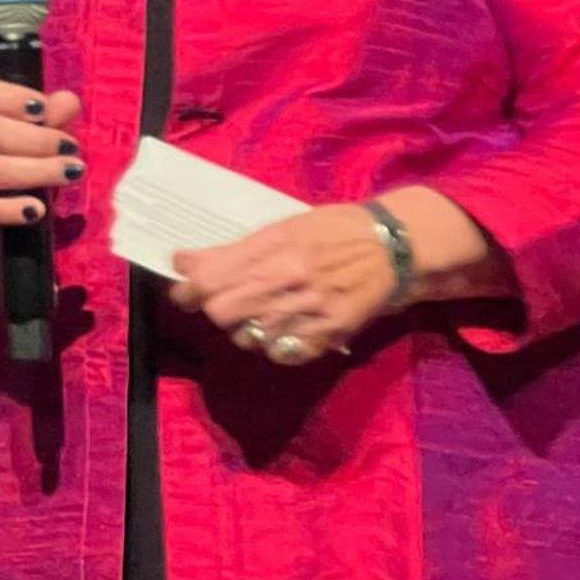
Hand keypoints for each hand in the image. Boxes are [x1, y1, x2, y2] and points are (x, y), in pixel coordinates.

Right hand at [0, 76, 83, 250]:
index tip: (42, 107)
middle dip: (35, 138)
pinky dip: (10, 210)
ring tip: (71, 172)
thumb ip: (39, 118)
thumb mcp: (2, 131)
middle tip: (70, 148)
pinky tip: (36, 210)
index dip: (10, 97)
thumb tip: (69, 101)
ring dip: (35, 171)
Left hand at [168, 204, 397, 364]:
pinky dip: (275, 346)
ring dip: (244, 328)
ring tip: (256, 314)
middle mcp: (288, 278)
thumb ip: (234, 248)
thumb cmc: (336, 229)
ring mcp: (310, 309)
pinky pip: (283, 352)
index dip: (188, 289)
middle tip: (217, 304)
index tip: (183, 292)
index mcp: (274, 245)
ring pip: (249, 335)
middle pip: (222, 311)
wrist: (396, 245)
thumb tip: (184, 260)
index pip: (210, 278)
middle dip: (213, 309)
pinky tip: (280, 331)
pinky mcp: (330, 333)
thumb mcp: (284, 227)